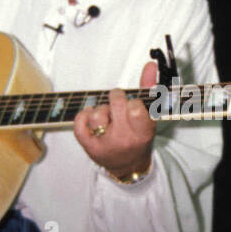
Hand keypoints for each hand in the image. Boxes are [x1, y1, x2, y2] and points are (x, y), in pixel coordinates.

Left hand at [73, 62, 156, 178]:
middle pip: (116, 104)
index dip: (132, 101)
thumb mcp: (150, 116)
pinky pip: (79, 124)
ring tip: (107, 116)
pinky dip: (83, 116)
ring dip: (101, 109)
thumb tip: (149, 65)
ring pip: (97, 113)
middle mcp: (124, 139)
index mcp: (143, 132)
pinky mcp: (89, 147)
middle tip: (118, 104)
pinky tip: (91, 119)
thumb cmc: (139, 137)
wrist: (128, 166)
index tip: (132, 105)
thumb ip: (150, 89)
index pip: (136, 108)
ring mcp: (105, 144)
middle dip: (116, 98)